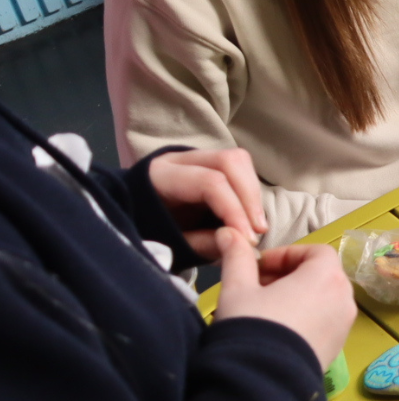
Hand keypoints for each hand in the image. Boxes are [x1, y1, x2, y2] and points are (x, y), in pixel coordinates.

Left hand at [147, 148, 266, 259]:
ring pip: (240, 161)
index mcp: (160, 176)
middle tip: (259, 229)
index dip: (234, 210)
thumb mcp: (170, 243)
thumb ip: (202, 243)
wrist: (137, 216)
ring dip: (253, 194)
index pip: (209, 182)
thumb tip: (238, 241)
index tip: (248, 239)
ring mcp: (197, 157)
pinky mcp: (210, 164)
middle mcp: (179, 158)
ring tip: (255, 225)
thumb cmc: (149, 232)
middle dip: (250, 197)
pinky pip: (240, 170)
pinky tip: (249, 216)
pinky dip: (250, 193)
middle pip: (230, 161)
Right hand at [212, 227, 356, 369]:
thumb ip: (237, 257)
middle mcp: (344, 298)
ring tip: (265, 308)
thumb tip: (227, 232)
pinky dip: (307, 316)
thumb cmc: (253, 326)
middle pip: (322, 274)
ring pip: (324, 299)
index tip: (260, 266)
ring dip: (298, 296)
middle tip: (258, 286)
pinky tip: (278, 330)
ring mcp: (345, 325)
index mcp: (327, 277)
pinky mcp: (339, 347)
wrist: (263, 381)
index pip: (316, 251)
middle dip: (290, 275)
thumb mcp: (238, 288)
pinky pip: (326, 321)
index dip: (287, 255)